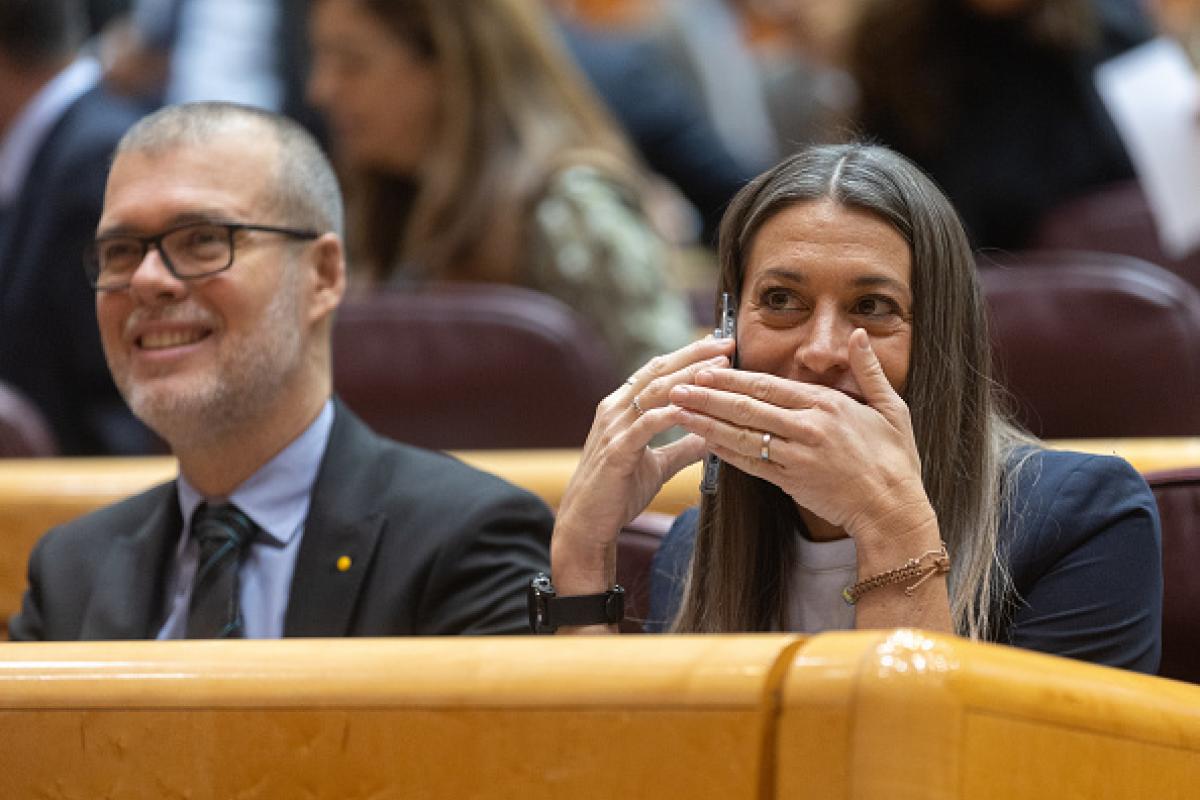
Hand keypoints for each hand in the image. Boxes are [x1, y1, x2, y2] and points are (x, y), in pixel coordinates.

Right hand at [552, 336, 735, 594]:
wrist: (587, 525)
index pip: (657, 371)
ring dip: (689, 378)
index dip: (688, 356)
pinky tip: (695, 408)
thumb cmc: (618, 493)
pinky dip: (671, 414)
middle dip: (694, 356)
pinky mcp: (616, 451)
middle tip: (727, 343)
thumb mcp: (658, 465)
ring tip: (719, 368)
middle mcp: (614, 410)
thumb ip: (682, 447)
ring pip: (654, 393)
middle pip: (657, 372)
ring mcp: (613, 429)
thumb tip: (711, 435)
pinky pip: (647, 425)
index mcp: (621, 408)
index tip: (720, 346)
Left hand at [669, 329, 934, 557]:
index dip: (732, 378)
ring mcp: (796, 457)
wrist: (892, 509)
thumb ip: (868, 369)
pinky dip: (724, 452)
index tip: (704, 368)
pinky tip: (702, 442)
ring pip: (741, 436)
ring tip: (677, 412)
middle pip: (746, 409)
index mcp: (827, 405)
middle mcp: (807, 429)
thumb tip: (857, 333)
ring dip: (705, 423)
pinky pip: (750, 464)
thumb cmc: (895, 459)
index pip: (768, 386)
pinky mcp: (790, 482)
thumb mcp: (891, 407)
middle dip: (706, 397)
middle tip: (675, 387)